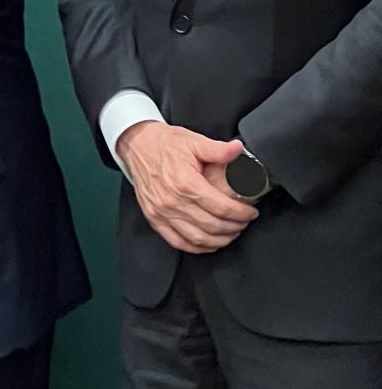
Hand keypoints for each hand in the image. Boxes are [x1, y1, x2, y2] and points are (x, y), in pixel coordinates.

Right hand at [116, 121, 258, 254]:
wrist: (136, 145)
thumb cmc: (164, 144)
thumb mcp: (193, 141)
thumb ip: (218, 149)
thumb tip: (238, 150)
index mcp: (185, 183)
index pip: (222, 208)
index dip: (242, 213)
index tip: (251, 212)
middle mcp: (172, 201)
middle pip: (213, 226)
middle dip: (235, 227)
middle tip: (244, 222)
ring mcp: (161, 212)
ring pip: (198, 238)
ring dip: (219, 240)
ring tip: (231, 233)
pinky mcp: (154, 218)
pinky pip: (178, 241)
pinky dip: (196, 247)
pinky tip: (208, 242)